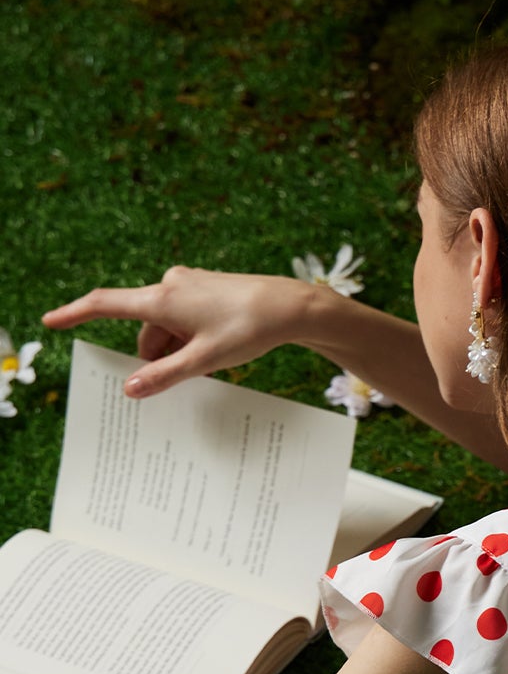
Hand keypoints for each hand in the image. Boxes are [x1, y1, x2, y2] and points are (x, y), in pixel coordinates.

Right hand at [43, 266, 329, 397]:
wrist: (291, 306)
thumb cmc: (248, 329)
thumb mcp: (204, 360)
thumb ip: (164, 376)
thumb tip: (129, 389)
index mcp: (162, 299)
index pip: (105, 305)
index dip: (75, 314)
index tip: (50, 321)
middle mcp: (169, 285)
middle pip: (144, 329)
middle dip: (158, 355)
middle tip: (191, 372)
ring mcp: (188, 284)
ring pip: (166, 326)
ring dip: (177, 347)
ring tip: (212, 359)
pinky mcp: (204, 287)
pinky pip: (183, 318)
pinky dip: (190, 336)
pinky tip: (217, 348)